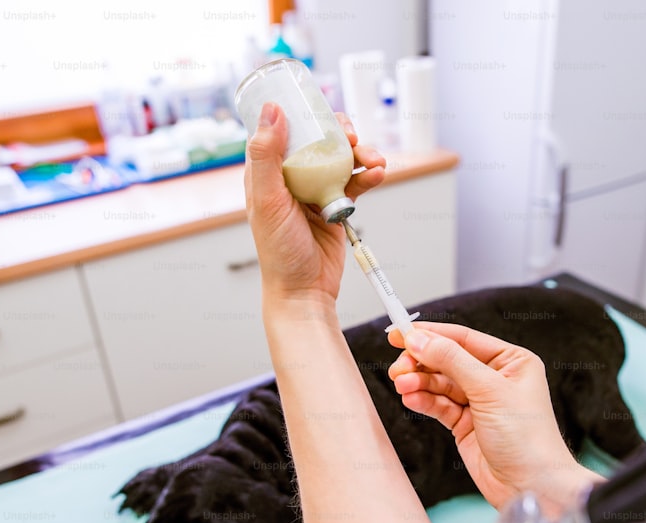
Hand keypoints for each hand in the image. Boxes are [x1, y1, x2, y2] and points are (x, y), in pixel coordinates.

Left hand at [244, 102, 386, 306]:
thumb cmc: (279, 252)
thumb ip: (267, 156)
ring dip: (362, 153)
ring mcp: (316, 190)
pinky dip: (369, 175)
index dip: (301, 115)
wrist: (305, 290)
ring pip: (341, 158)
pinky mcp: (337, 205)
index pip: (281, 130)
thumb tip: (272, 111)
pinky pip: (355, 181)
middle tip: (352, 136)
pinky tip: (378, 174)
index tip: (318, 109)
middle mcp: (291, 177)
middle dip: (339, 132)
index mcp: (267, 172)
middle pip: (317, 139)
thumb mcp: (267, 201)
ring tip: (375, 161)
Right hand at [388, 323, 602, 515]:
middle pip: (447, 360)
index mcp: (511, 361)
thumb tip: (419, 339)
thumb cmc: (526, 437)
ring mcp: (479, 402)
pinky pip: (438, 405)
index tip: (400, 333)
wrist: (531, 486)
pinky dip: (423, 400)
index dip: (430, 335)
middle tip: (399, 366)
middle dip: (421, 362)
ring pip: (439, 383)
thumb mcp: (489, 390)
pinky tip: (410, 398)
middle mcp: (495, 378)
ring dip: (418, 382)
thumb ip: (451, 361)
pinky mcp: (465, 424)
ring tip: (402, 384)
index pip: (463, 339)